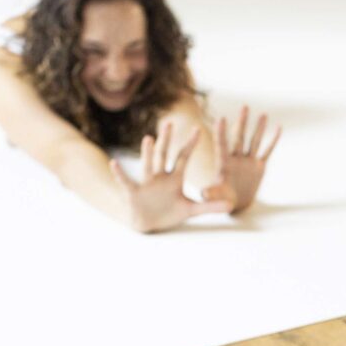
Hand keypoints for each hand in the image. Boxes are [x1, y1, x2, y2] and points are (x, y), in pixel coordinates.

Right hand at [110, 121, 232, 231]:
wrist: (149, 223)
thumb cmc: (169, 212)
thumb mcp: (192, 210)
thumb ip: (210, 206)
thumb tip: (231, 205)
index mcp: (175, 178)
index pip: (184, 158)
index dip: (190, 145)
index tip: (199, 130)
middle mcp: (161, 176)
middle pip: (164, 155)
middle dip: (167, 140)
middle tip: (169, 123)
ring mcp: (147, 183)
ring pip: (148, 165)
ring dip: (148, 153)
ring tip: (149, 139)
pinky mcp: (134, 192)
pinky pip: (126, 181)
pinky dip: (120, 174)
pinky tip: (114, 164)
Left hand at [203, 106, 281, 212]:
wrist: (236, 204)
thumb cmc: (223, 200)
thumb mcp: (216, 197)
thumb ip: (211, 194)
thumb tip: (203, 194)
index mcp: (223, 164)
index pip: (222, 145)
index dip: (221, 133)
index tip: (221, 118)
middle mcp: (236, 159)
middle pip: (239, 137)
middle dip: (242, 123)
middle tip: (244, 106)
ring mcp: (248, 161)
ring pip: (254, 141)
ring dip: (258, 128)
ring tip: (263, 114)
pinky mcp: (259, 166)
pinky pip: (267, 151)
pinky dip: (273, 140)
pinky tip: (278, 128)